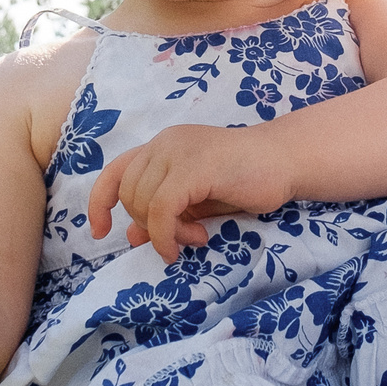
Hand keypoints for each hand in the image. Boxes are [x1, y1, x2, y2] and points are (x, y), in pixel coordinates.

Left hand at [85, 123, 291, 263]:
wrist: (285, 162)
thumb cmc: (246, 180)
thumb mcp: (196, 202)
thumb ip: (165, 215)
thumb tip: (131, 237)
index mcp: (162, 146)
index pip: (115, 171)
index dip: (101, 202)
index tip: (102, 231)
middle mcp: (164, 143)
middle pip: (130, 194)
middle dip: (149, 225)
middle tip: (185, 237)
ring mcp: (177, 151)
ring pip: (143, 203)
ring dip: (167, 232)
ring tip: (197, 236)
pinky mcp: (193, 167)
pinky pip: (162, 209)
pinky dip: (168, 234)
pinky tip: (190, 241)